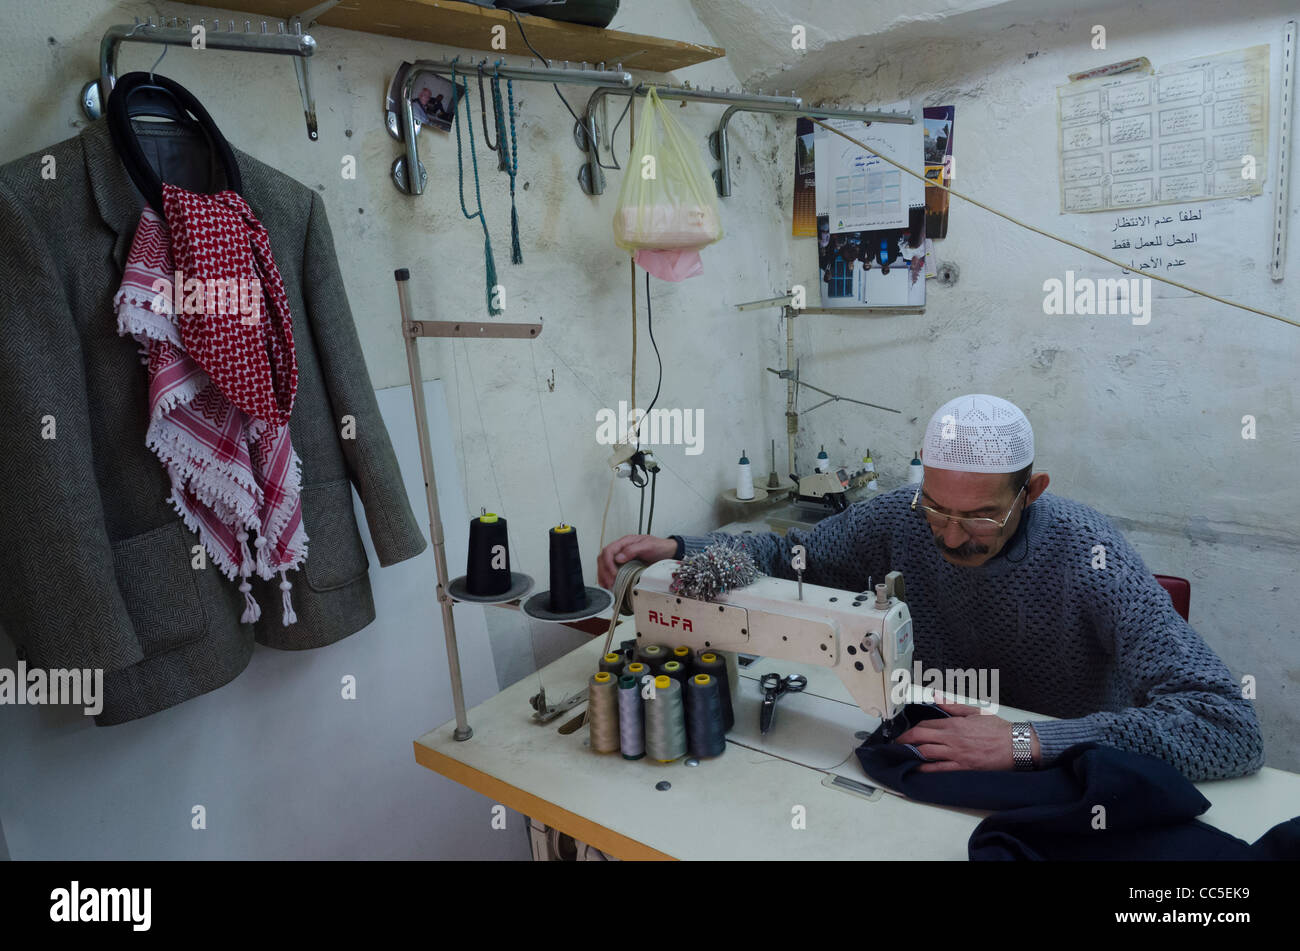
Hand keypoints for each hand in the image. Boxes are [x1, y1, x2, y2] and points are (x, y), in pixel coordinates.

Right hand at [597, 534, 677, 587]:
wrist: (668, 552)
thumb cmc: (659, 546)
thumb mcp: (648, 546)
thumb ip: (633, 550)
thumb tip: (618, 558)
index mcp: (624, 542)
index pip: (609, 551)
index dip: (608, 563)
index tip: (613, 574)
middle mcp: (621, 549)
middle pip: (603, 558)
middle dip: (604, 572)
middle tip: (609, 583)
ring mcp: (621, 558)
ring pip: (604, 565)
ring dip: (603, 576)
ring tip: (607, 586)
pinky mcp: (624, 566)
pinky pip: (611, 571)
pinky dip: (608, 578)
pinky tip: (609, 585)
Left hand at [894, 702, 1040, 771]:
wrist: (1016, 745)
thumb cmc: (998, 729)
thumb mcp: (975, 712)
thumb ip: (953, 707)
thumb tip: (937, 698)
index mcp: (954, 724)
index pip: (925, 725)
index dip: (911, 729)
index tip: (905, 733)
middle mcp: (952, 739)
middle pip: (920, 738)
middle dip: (905, 741)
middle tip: (896, 744)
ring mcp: (956, 754)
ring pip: (926, 753)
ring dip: (911, 754)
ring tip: (901, 755)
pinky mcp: (963, 767)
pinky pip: (940, 769)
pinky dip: (926, 769)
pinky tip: (917, 769)